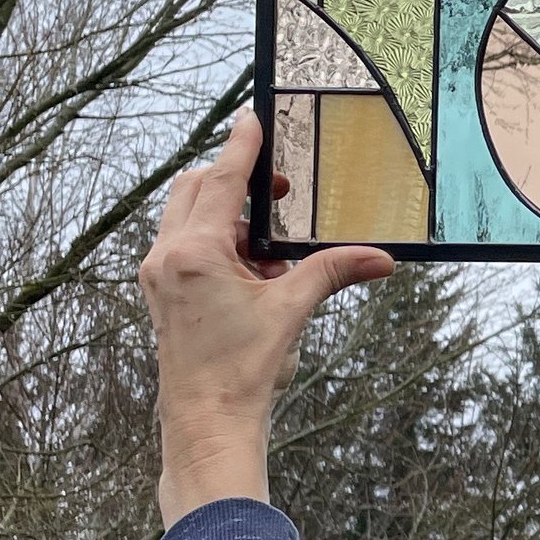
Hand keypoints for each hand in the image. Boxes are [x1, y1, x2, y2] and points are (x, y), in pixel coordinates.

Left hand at [138, 110, 394, 525]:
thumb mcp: (291, 311)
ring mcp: (158, 275)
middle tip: (278, 189)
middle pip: (196, 189)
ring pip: (189, 218)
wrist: (206, 421)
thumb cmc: (242, 371)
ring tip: (271, 248)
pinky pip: (186, 247)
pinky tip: (253, 272)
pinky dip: (217, 244)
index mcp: (195, 252)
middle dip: (234, 180)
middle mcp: (167, 256)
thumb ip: (332, 271)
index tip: (251, 118)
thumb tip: (382, 258)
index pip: (222, 180)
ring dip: (228, 217)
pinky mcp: (161, 293)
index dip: (241, 146)